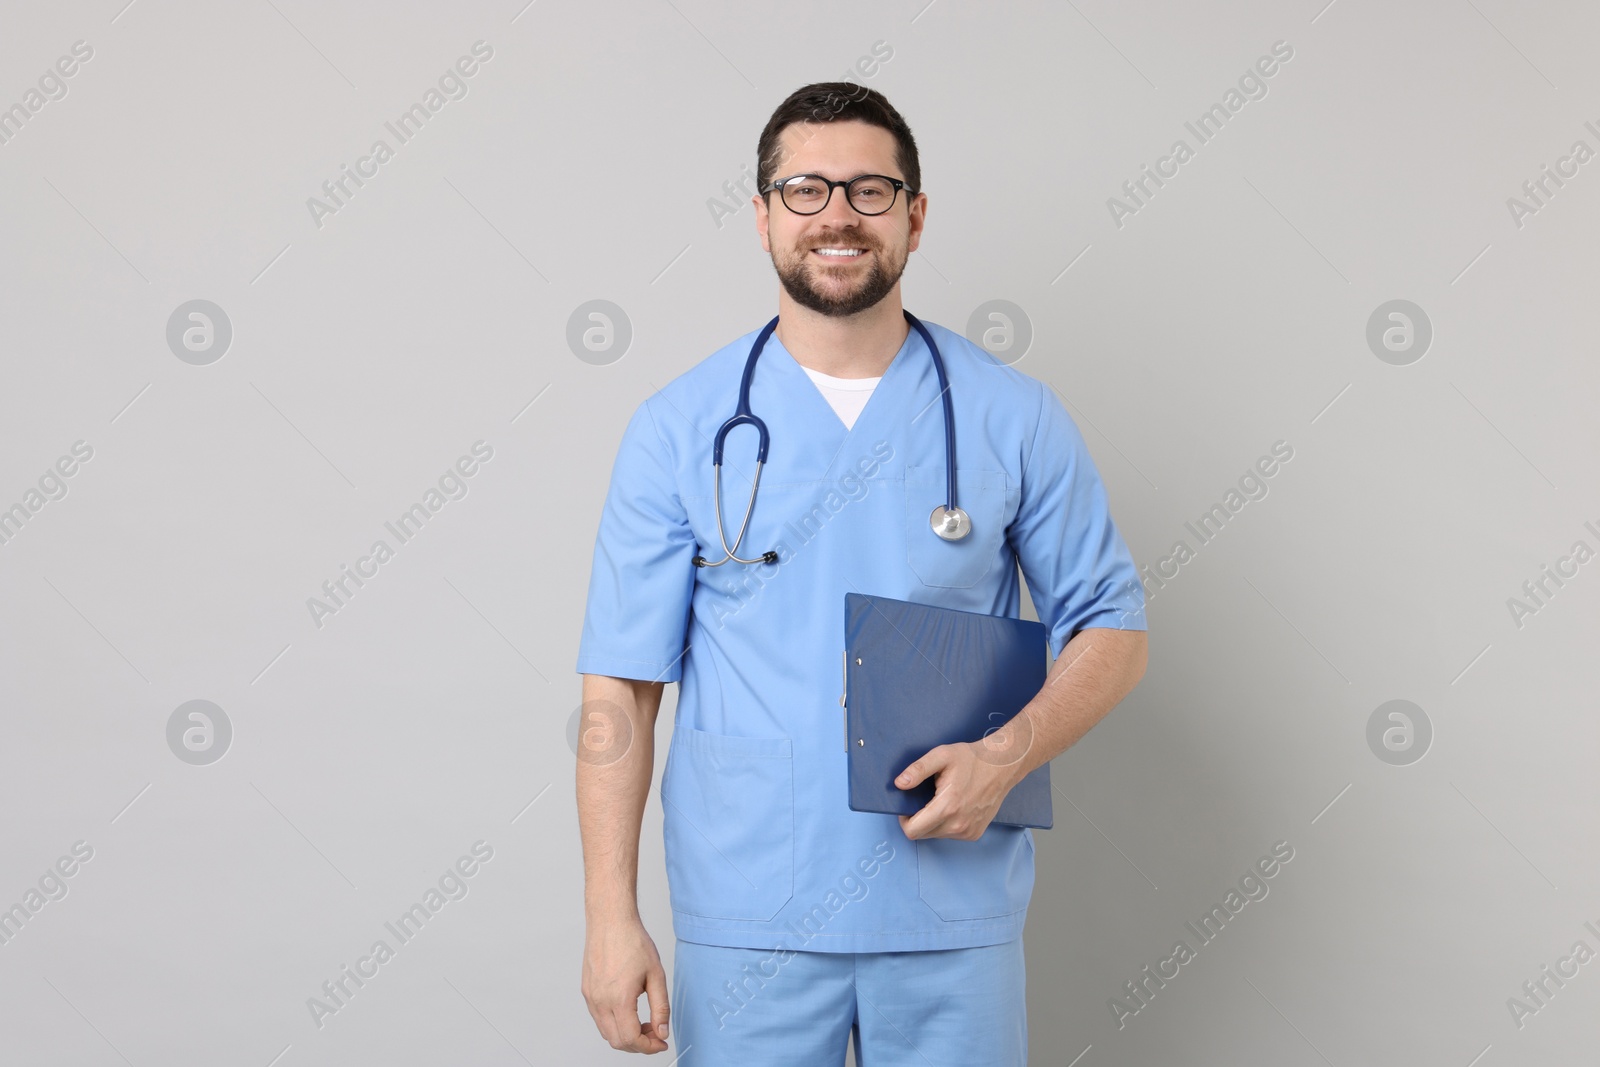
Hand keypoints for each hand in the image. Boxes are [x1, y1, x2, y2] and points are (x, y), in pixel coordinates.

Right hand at [582, 913, 670, 1053]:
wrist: (611, 921)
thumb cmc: (632, 942)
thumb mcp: (656, 975)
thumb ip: (660, 1008)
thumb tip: (662, 1032)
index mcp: (619, 999)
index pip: (631, 1039)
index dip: (648, 1047)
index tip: (661, 1042)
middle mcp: (600, 1001)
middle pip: (617, 1041)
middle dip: (638, 1044)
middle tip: (655, 1033)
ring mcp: (590, 997)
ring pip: (606, 1032)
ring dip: (625, 1035)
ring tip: (643, 1022)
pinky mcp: (586, 991)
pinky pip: (599, 1018)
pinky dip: (614, 1024)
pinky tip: (628, 1012)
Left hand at [894, 739, 1021, 840]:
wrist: (1002, 765)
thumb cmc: (971, 758)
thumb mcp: (941, 756)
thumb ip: (917, 770)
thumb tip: (899, 784)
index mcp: (947, 807)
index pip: (913, 831)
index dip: (904, 820)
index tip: (907, 806)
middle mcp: (958, 824)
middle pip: (922, 834)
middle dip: (917, 820)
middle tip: (925, 799)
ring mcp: (968, 831)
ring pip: (936, 835)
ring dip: (932, 822)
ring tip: (941, 800)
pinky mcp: (975, 833)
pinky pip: (950, 835)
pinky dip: (946, 824)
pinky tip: (954, 806)